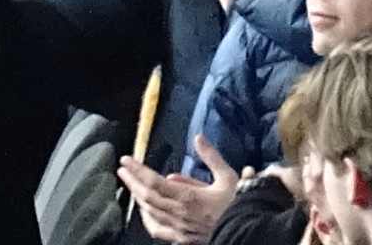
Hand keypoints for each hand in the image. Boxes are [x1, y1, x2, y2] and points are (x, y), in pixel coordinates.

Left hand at [119, 143, 239, 244]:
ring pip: (149, 212)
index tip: (125, 160)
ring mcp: (179, 229)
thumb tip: (198, 138)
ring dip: (137, 197)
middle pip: (147, 197)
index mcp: (188, 197)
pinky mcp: (182, 239)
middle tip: (122, 169)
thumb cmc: (237, 204)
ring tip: (131, 185)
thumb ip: (211, 156)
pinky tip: (145, 211)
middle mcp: (179, 214)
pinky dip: (147, 219)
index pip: (154, 182)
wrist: (249, 232)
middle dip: (132, 182)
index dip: (137, 170)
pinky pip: (158, 230)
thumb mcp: (228, 176)